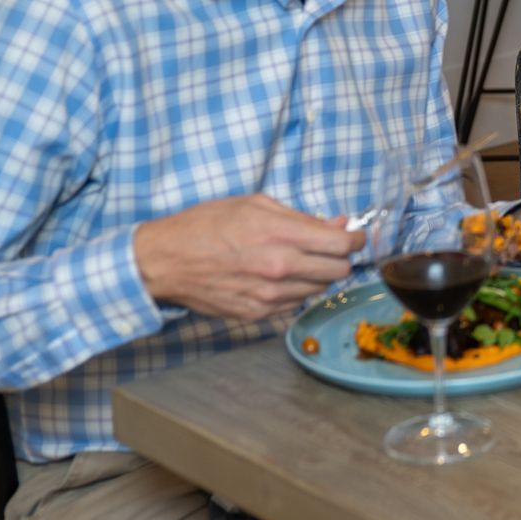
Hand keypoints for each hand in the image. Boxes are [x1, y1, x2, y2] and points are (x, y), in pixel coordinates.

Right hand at [134, 194, 361, 321]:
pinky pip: (295, 303)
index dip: (355, 239)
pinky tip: (280, 277)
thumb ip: (301, 217)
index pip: (342, 244)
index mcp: (281, 235)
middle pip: (339, 271)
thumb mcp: (256, 205)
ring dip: (318, 275)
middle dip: (341, 258)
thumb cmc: (207, 225)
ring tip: (299, 260)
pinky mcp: (257, 314)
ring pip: (320, 289)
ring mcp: (269, 295)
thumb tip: (338, 223)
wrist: (165, 261)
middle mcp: (280, 268)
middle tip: (330, 248)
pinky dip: (296, 290)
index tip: (353, 236)